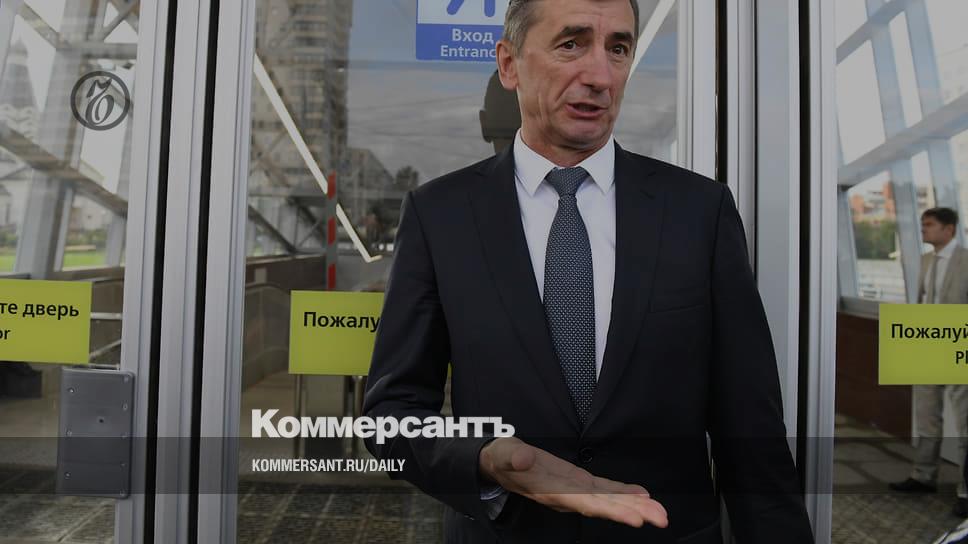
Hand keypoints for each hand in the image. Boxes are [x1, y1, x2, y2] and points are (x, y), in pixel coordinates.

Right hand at [479, 437, 667, 528]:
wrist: (500, 463)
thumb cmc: (502, 460)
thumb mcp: (504, 455)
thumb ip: (514, 457)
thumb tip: (523, 458)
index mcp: (552, 492)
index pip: (586, 504)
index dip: (611, 511)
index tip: (635, 519)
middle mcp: (568, 496)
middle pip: (605, 506)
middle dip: (634, 512)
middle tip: (661, 518)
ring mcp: (575, 490)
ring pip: (609, 500)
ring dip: (636, 506)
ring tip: (660, 512)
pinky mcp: (579, 482)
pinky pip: (606, 489)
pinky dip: (625, 492)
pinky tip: (642, 495)